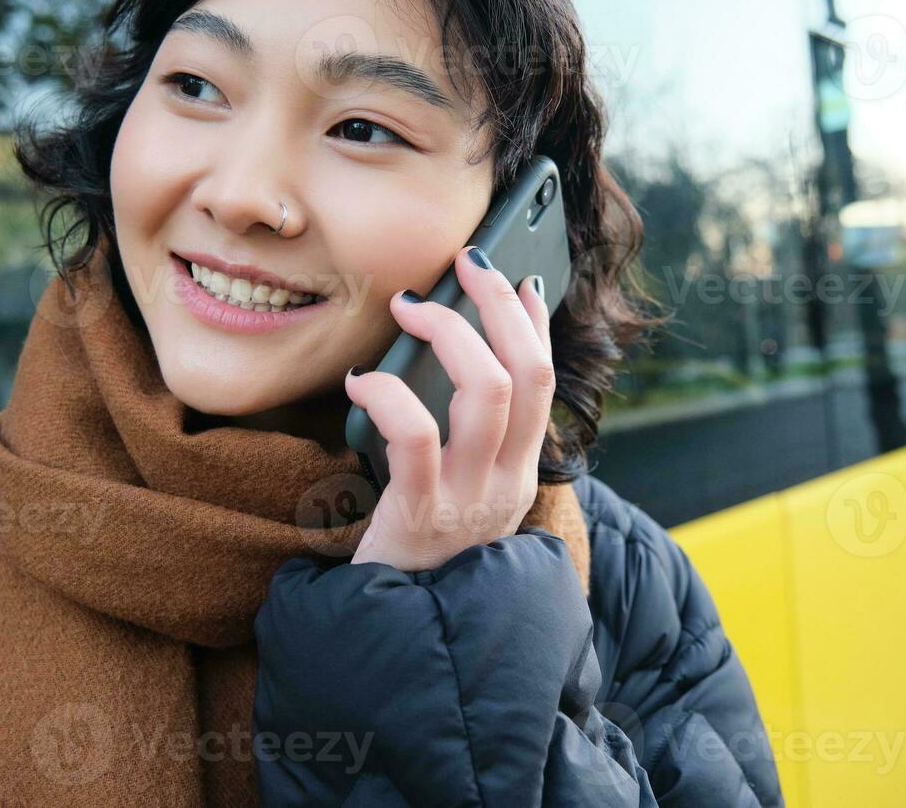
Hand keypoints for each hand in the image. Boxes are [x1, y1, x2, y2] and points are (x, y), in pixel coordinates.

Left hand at [343, 245, 554, 571]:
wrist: (399, 641)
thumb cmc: (416, 554)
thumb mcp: (460, 495)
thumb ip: (463, 440)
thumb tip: (448, 356)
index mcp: (518, 474)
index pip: (545, 382)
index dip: (533, 323)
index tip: (516, 279)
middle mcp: (506, 483)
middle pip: (527, 374)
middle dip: (496, 305)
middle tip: (463, 265)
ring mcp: (469, 500)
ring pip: (488, 391)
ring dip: (449, 332)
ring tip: (409, 307)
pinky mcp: (421, 515)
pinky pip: (415, 435)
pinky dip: (387, 394)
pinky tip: (360, 381)